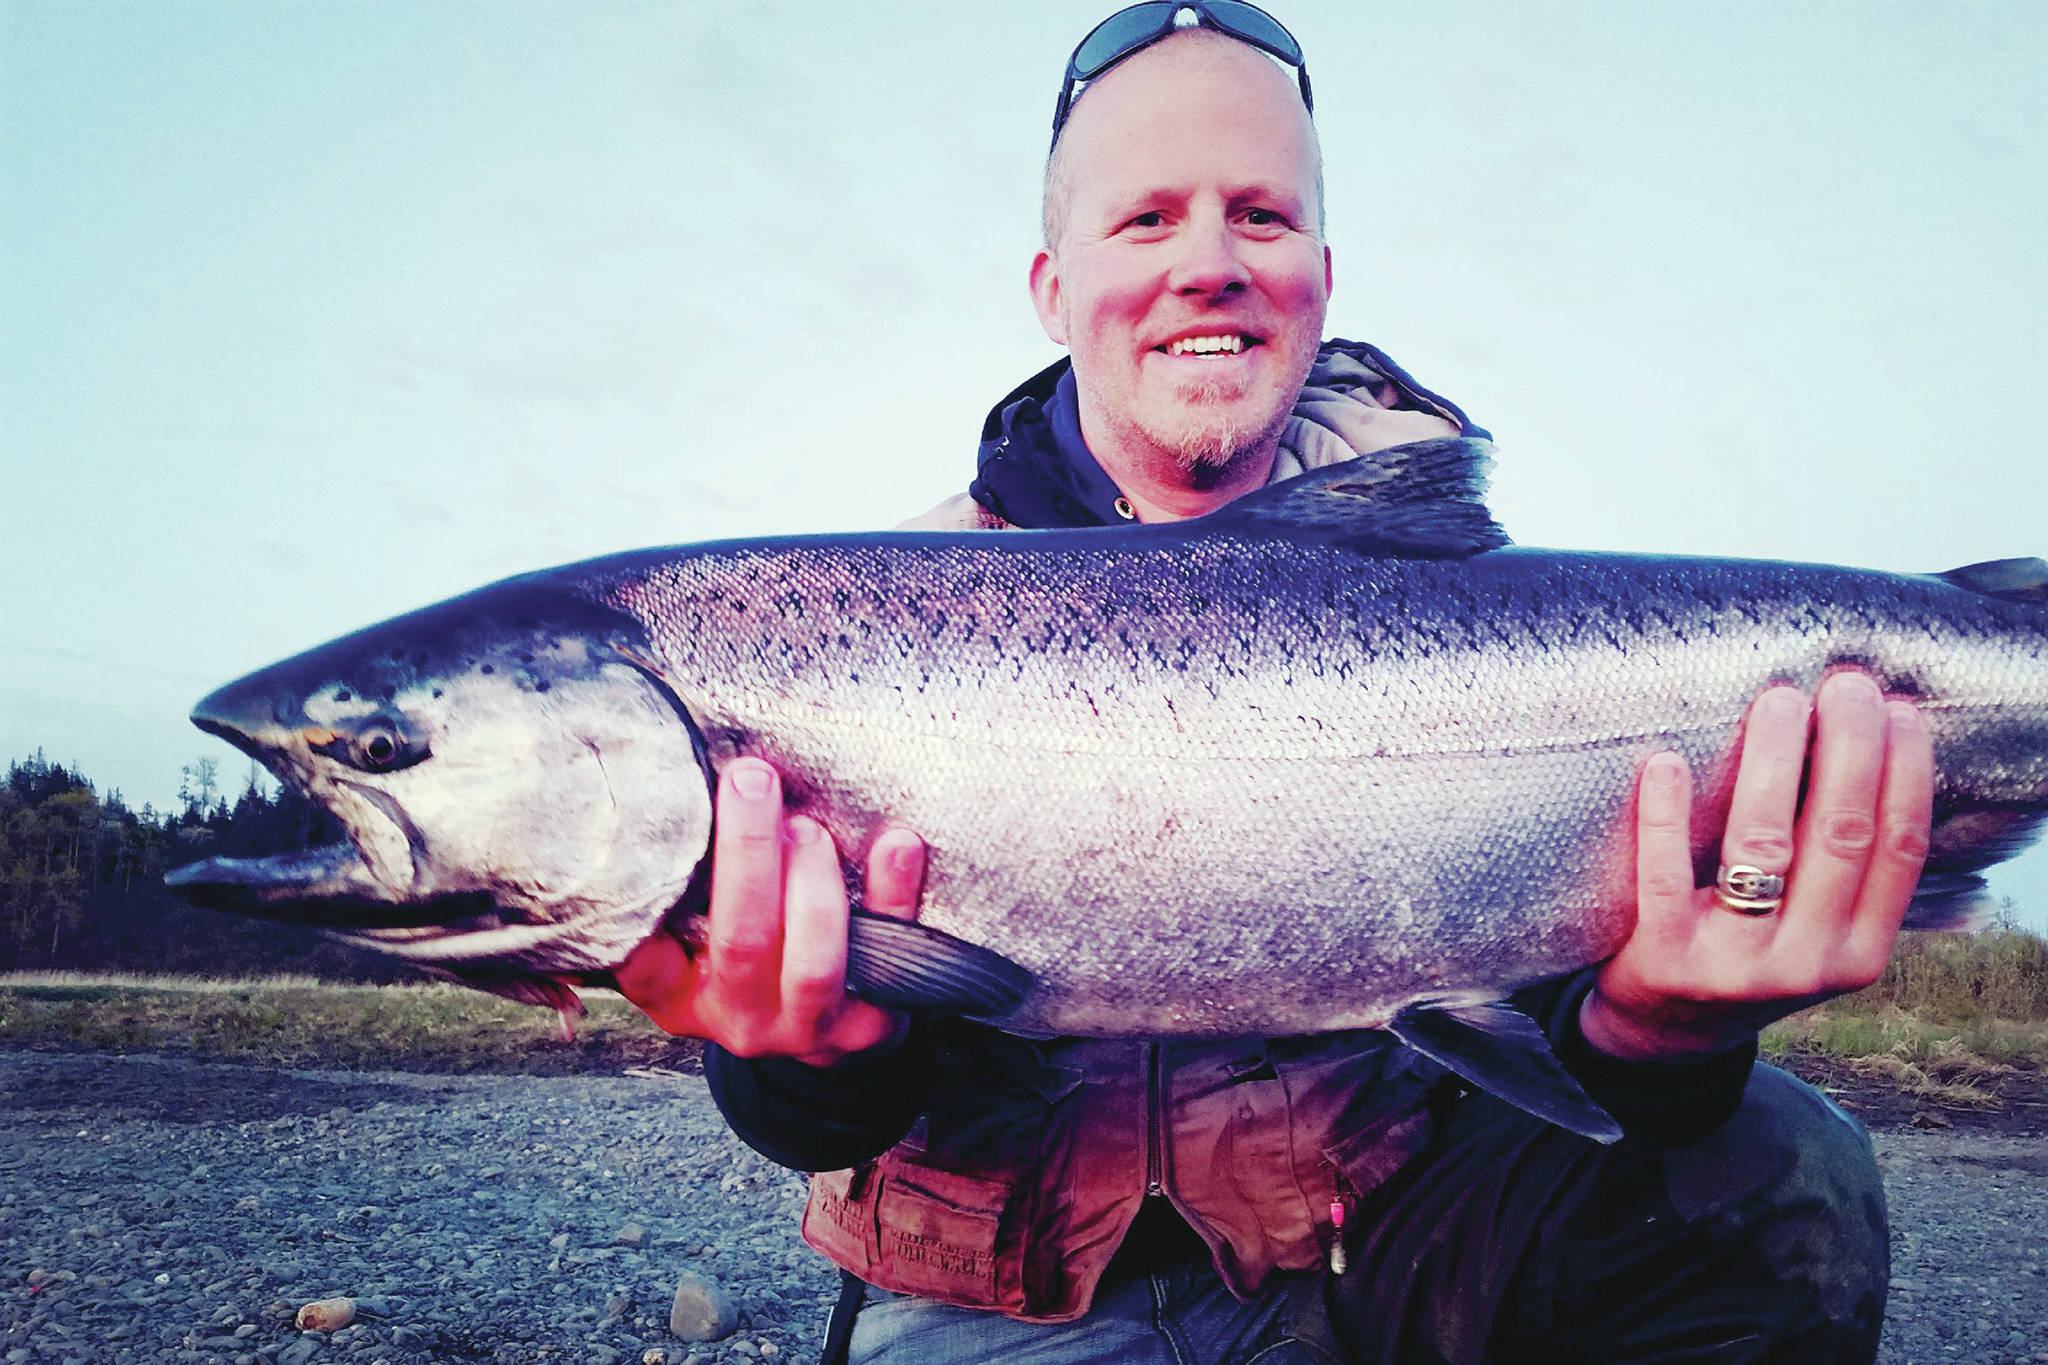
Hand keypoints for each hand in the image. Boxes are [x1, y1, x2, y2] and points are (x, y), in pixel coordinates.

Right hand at [613, 757, 926, 1066]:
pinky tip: (897, 845)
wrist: (829, 1021)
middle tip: (751, 781)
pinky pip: (888, 962)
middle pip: (742, 939)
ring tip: (808, 827)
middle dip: (749, 851)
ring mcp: (805, 1029)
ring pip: (812, 962)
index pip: (642, 961)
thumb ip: (692, 875)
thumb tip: (693, 775)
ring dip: (812, 881)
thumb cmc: (755, 946)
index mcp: (679, 993)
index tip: (658, 829)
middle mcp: (738, 1017)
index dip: (645, 906)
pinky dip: (894, 897)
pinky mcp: (869, 1027)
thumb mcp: (699, 928)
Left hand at [1581, 672, 1934, 1059]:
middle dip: (1850, 748)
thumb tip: (1878, 755)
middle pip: (1839, 836)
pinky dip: (1667, 814)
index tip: (1901, 708)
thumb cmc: (1747, 954)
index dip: (1906, 773)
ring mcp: (1734, 965)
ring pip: (1762, 846)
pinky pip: (1664, 876)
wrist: (1662, 1036)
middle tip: (1844, 683)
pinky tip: (1667, 760)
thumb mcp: (1815, 932)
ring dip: (1773, 763)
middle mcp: (1807, 963)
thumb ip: (1845, 873)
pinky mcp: (1663, 960)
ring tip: (1779, 700)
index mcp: (1858, 953)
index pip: (1898, 850)